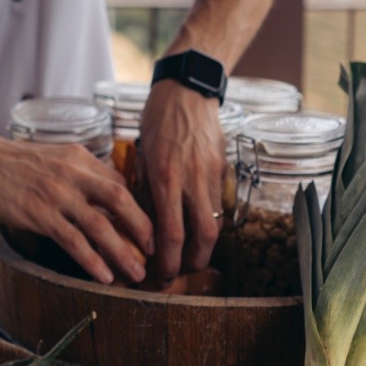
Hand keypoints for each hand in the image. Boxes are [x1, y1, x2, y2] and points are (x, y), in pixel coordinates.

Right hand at [0, 138, 154, 284]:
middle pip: (120, 200)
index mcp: (80, 158)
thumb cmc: (13, 161)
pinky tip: (103, 275)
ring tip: (135, 272)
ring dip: (122, 252)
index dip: (138, 207)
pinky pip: (73, 241)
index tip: (147, 228)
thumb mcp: (55, 157)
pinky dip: (92, 260)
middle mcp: (73, 174)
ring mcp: (56, 195)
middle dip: (142, 227)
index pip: (120, 182)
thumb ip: (79, 173)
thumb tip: (105, 194)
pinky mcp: (39, 214)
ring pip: (100, 226)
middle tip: (154, 250)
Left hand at [138, 80, 227, 283]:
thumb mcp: (143, 153)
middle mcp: (191, 180)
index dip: (168, 262)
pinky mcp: (222, 167)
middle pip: (204, 236)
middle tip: (183, 272)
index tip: (161, 276)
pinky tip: (198, 222)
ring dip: (205, 244)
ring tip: (192, 254)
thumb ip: (148, 186)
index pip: (171, 234)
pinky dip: (208, 216)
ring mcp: (210, 174)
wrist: (186, 89)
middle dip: (195, 261)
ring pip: (215, 220)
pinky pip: (217, 200)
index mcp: (165, 179)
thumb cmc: (157, 118)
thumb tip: (147, 218)